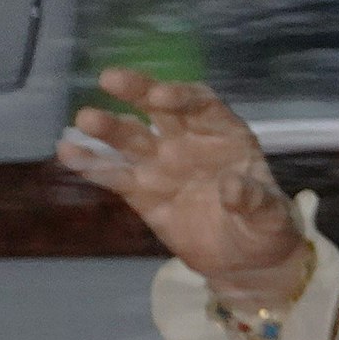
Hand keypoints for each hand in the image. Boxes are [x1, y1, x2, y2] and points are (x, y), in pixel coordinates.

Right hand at [58, 67, 309, 305]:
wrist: (245, 261)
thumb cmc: (266, 226)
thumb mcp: (271, 216)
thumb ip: (254, 200)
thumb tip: (233, 186)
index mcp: (226, 135)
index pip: (202, 105)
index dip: (182, 97)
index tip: (160, 98)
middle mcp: (190, 142)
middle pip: (161, 110)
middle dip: (139, 92)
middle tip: (110, 78)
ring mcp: (164, 166)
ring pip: (133, 139)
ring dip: (109, 128)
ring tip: (86, 118)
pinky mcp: (143, 194)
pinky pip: (116, 175)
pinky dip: (92, 164)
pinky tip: (68, 150)